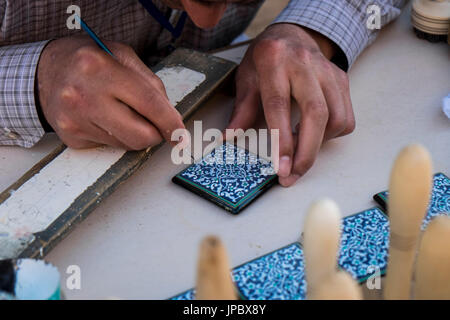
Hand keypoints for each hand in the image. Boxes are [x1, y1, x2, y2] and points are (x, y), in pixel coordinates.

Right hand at [37, 36, 184, 149]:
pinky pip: (110, 147)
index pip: (148, 103)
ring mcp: (75, 120)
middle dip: (156, 134)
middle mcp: (84, 96)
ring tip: (123, 112)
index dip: (170, 122)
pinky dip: (117, 136)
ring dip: (136, 134)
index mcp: (100, 68)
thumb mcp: (121, 55)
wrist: (45, 72)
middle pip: (140, 135)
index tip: (181, 133)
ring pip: (127, 145)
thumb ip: (150, 83)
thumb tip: (170, 116)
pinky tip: (105, 118)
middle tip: (156, 124)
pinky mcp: (71, 138)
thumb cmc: (89, 61)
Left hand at [227, 24, 354, 186]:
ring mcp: (327, 72)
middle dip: (306, 152)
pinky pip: (345, 116)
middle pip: (315, 114)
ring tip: (300, 153)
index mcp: (274, 61)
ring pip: (336, 118)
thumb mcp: (246, 78)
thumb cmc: (266, 59)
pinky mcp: (342, 80)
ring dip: (320, 145)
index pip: (279, 105)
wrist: (291, 35)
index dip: (281, 140)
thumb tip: (229, 138)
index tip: (281, 167)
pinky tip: (314, 135)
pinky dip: (332, 135)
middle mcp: (304, 64)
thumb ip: (241, 110)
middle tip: (294, 175)